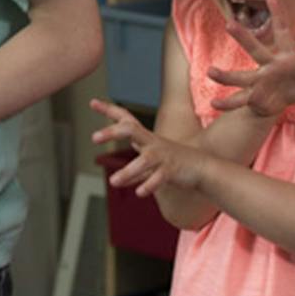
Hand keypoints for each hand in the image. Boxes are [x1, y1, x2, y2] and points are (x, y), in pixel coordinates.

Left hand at [89, 99, 208, 199]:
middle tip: (94, 137)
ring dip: (128, 171)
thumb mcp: (150, 164)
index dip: (109, 110)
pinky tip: (139, 193)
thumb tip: (117, 180)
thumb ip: (133, 172)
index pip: (126, 119)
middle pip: (131, 130)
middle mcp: (152, 143)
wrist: (202, 168)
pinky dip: (149, 185)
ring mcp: (162, 156)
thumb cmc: (173, 164)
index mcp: (146, 138)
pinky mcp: (171, 170)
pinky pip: (159, 177)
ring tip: (113, 182)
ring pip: (144, 160)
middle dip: (113, 132)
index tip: (92, 102)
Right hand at [206, 0, 294, 117]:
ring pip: (240, 76)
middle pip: (255, 49)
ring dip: (226, 75)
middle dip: (244, 38)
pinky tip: (214, 104)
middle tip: (229, 23)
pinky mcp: (253, 97)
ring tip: (211, 71)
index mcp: (285, 57)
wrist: (281, 100)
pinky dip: (228, 103)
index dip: (280, 15)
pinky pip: (239, 100)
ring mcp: (257, 81)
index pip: (283, 33)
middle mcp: (267, 66)